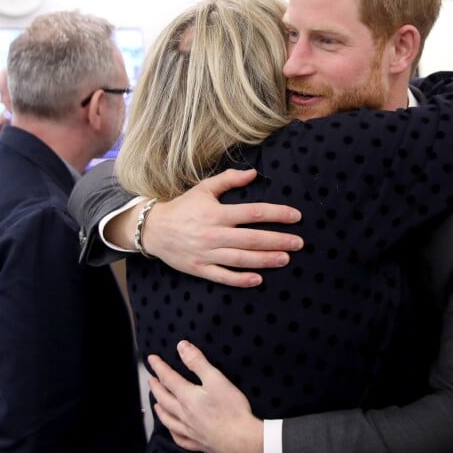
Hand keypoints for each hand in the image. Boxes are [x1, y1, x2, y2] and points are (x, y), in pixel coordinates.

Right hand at [144, 169, 302, 286]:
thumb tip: (254, 173)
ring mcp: (206, 253)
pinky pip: (223, 276)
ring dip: (265, 260)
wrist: (153, 229)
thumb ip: (229, 179)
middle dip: (278, 240)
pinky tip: (258, 279)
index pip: (253, 213)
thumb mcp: (203, 189)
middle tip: (299, 243)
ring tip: (285, 259)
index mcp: (216, 213)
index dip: (277, 214)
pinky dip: (240, 279)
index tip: (295, 216)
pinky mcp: (199, 268)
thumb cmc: (182, 207)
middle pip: (252, 238)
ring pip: (241, 259)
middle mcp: (213, 234)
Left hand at [148, 340, 263, 452]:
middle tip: (150, 379)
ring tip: (155, 403)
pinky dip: (173, 433)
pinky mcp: (199, 444)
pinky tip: (173, 431)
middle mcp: (184, 414)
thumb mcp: (215, 379)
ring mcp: (190, 431)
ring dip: (160, 409)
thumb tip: (181, 347)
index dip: (159, 367)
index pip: (168, 378)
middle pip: (164, 399)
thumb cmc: (231, 409)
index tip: (151, 359)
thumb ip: (197, 362)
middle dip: (155, 387)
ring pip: (168, 419)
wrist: (241, 442)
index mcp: (187, 397)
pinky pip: (180, 439)